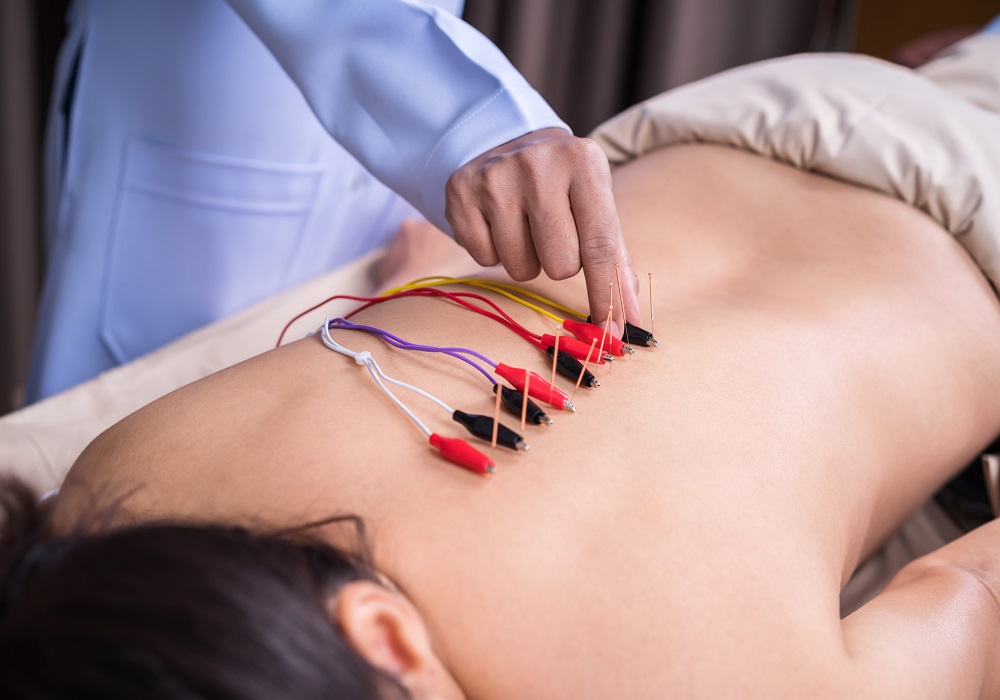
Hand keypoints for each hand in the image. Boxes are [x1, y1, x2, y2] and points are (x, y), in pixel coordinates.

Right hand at [445, 128, 640, 335]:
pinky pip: (485, 259)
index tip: (615, 333)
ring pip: (520, 268)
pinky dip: (493, 252)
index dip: (608, 294)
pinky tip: (497, 221)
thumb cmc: (563, 185)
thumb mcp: (595, 203)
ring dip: (526, 258)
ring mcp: (495, 176)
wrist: (507, 142)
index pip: (601, 244)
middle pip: (560, 265)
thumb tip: (629, 317)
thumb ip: (614, 257)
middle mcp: (539, 164)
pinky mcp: (461, 192)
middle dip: (559, 263)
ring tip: (524, 225)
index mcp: (584, 162)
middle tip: (552, 232)